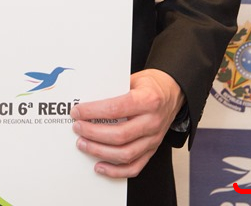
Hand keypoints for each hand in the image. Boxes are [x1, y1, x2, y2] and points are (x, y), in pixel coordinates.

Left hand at [70, 69, 184, 178]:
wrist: (173, 92)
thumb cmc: (151, 85)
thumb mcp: (133, 78)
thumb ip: (114, 88)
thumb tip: (87, 98)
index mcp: (148, 100)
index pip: (116, 109)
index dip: (93, 111)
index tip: (77, 111)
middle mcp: (152, 121)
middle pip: (119, 135)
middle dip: (93, 133)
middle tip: (77, 128)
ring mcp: (154, 139)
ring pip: (125, 154)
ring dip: (100, 151)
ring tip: (83, 144)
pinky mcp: (153, 150)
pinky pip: (135, 167)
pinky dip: (116, 171)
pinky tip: (100, 166)